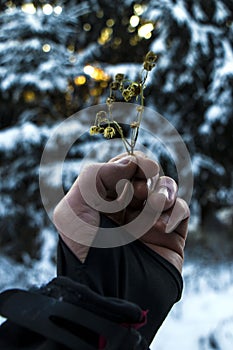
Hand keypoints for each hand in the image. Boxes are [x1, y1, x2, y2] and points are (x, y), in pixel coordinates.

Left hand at [53, 152, 189, 271]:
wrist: (109, 293)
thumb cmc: (86, 252)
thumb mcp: (73, 210)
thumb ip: (94, 176)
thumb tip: (128, 163)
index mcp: (105, 200)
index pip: (124, 167)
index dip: (130, 161)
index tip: (131, 169)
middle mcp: (128, 207)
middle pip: (148, 174)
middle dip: (147, 175)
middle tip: (138, 192)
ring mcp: (150, 220)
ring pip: (167, 188)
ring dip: (163, 191)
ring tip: (154, 205)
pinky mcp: (170, 234)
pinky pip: (182, 210)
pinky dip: (175, 211)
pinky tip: (162, 226)